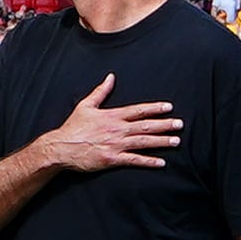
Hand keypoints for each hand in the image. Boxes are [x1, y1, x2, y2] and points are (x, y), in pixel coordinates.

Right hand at [38, 73, 180, 171]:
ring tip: (176, 141)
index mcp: (112, 116)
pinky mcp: (112, 159)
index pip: (138, 110)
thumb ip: (101, 91)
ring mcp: (115, 144)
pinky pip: (134, 160)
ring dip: (161, 141)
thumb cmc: (72, 127)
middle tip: (180, 124)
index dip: (155, 108)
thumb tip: (111, 77)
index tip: (169, 107)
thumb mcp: (85, 106)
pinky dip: (148, 161)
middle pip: (145, 126)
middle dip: (164, 125)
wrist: (60, 147)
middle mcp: (117, 129)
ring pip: (143, 142)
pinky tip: (161, 162)